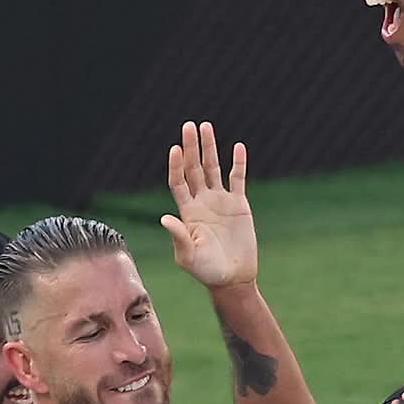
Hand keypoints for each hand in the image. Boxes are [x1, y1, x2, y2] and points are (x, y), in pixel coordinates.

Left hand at [163, 121, 256, 289]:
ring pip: (213, 168)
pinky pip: (238, 178)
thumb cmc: (206, 270)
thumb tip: (164, 218)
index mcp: (187, 212)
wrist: (233, 278)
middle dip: (191, 147)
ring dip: (209, 148)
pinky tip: (237, 147)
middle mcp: (202, 202)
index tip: (176, 149)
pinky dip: (238, 163)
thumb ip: (178, 236)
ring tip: (205, 126)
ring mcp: (220, 201)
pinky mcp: (239, 204)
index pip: (178, 182)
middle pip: (194, 169)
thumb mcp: (188, 256)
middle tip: (189, 126)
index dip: (176, 166)